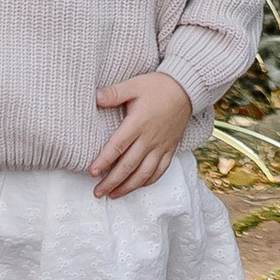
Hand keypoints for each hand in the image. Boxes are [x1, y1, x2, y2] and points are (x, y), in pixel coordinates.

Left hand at [92, 69, 194, 196]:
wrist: (186, 89)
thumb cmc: (158, 86)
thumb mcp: (134, 84)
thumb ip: (114, 92)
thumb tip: (95, 97)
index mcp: (138, 123)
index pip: (118, 146)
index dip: (104, 161)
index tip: (92, 172)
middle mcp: (149, 138)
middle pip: (129, 166)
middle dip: (112, 181)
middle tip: (98, 192)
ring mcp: (161, 146)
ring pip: (144, 173)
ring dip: (128, 187)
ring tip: (113, 195)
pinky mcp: (170, 149)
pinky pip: (159, 171)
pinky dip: (147, 182)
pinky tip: (136, 186)